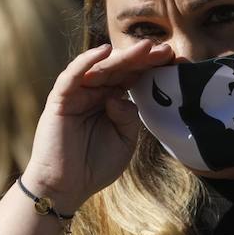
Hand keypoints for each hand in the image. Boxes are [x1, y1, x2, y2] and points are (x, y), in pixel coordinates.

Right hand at [21, 40, 175, 210]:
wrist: (66, 187)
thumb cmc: (95, 166)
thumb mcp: (124, 142)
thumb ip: (129, 118)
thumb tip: (121, 97)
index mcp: (112, 101)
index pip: (133, 78)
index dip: (151, 68)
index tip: (173, 59)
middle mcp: (95, 93)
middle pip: (120, 69)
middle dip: (143, 59)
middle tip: (165, 49)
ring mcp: (77, 94)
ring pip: (101, 69)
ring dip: (122, 57)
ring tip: (145, 48)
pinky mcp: (60, 100)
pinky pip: (72, 76)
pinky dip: (86, 62)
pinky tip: (104, 52)